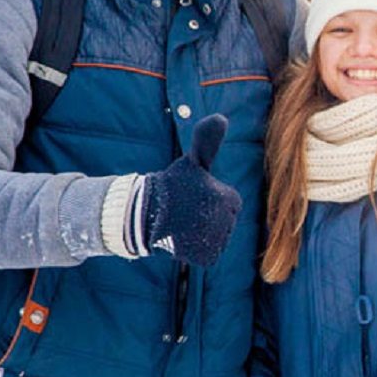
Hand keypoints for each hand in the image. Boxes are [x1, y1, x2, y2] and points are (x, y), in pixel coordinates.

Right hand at [131, 114, 242, 265]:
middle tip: (188, 211)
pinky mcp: (206, 258)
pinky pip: (208, 254)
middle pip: (225, 222)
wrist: (146, 213)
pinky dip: (196, 249)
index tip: (194, 197)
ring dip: (202, 233)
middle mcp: (226, 221)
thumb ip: (208, 141)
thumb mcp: (193, 162)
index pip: (230, 204)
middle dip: (208, 217)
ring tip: (185, 224)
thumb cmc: (173, 185)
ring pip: (217, 238)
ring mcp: (216, 241)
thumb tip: (222, 117)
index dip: (211, 200)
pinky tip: (183, 238)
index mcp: (229, 198)